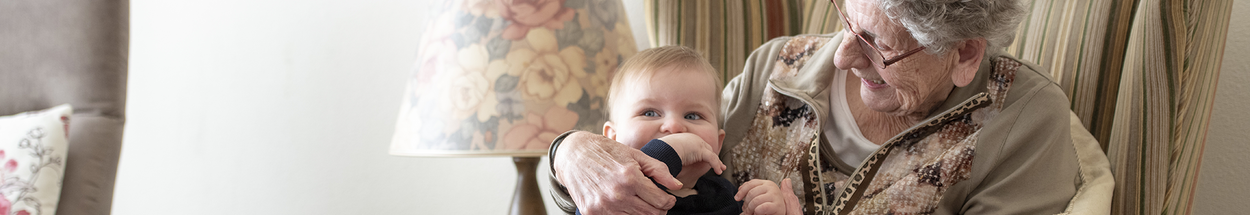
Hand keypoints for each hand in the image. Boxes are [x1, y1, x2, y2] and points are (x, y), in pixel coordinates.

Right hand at [553, 131, 681, 214]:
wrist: (573, 154)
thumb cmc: (606, 152)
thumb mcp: (635, 155)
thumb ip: (659, 170)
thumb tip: (676, 185)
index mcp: (630, 178)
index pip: (661, 201)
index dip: (668, 201)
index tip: (668, 198)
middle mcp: (617, 194)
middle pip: (650, 214)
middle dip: (658, 209)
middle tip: (657, 202)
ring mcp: (603, 206)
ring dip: (641, 212)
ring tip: (639, 200)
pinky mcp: (592, 213)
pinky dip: (624, 214)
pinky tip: (624, 203)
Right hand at [657, 133, 726, 173]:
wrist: (660, 152)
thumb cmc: (661, 155)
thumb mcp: (669, 154)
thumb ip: (674, 155)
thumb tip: (675, 164)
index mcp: (684, 138)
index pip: (698, 145)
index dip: (705, 153)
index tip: (708, 160)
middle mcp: (692, 138)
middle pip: (706, 148)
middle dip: (713, 157)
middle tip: (719, 166)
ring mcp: (696, 143)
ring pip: (710, 153)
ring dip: (717, 162)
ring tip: (720, 170)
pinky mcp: (699, 150)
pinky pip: (711, 158)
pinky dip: (716, 165)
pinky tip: (718, 171)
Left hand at [735, 178, 802, 214]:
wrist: (780, 214)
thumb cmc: (770, 208)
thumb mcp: (760, 197)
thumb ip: (752, 191)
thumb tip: (739, 190)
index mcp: (768, 183)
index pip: (751, 183)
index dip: (742, 191)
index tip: (737, 198)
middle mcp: (772, 187)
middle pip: (751, 193)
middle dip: (746, 204)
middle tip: (746, 211)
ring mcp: (776, 195)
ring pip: (755, 201)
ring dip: (750, 210)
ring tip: (752, 213)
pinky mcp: (778, 206)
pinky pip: (762, 208)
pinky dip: (757, 212)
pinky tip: (758, 213)